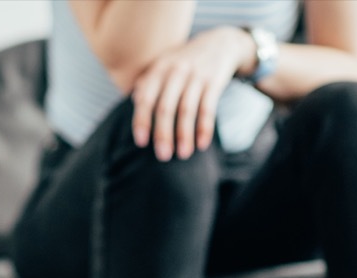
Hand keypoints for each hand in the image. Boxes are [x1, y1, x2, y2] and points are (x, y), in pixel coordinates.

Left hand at [130, 26, 253, 160]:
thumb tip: (134, 100)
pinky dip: (204, 128)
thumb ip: (149, 81)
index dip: (142, 121)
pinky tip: (202, 144)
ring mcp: (196, 76)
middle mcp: (176, 71)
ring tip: (183, 155)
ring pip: (187, 110)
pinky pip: (208, 108)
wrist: (221, 42)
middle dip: (163, 134)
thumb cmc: (186, 60)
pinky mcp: (214, 81)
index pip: (146, 99)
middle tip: (163, 156)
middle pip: (165, 108)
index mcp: (159, 69)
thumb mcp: (165, 64)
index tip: (141, 142)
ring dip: (184, 135)